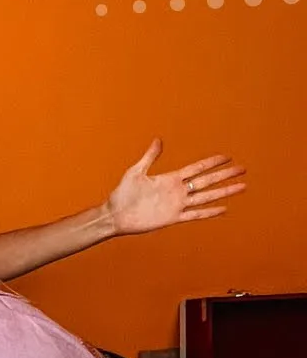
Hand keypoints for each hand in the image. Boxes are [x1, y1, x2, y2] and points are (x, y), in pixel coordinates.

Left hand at [106, 138, 246, 236]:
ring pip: (206, 197)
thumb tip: (158, 140)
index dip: (211, 163)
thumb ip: (149, 157)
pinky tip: (224, 208)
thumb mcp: (136, 172)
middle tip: (243, 169)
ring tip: (242, 187)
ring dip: (224, 192)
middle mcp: (177, 191)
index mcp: (170, 179)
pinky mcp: (173, 218)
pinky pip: (195, 214)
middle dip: (225, 175)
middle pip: (207, 181)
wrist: (115, 214)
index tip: (227, 157)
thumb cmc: (122, 193)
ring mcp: (177, 204)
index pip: (196, 169)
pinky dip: (209, 212)